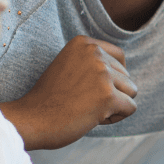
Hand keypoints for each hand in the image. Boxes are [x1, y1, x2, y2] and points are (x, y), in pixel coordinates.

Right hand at [0, 36, 137, 149]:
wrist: (31, 120)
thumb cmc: (50, 99)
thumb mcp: (71, 67)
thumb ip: (94, 62)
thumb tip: (125, 70)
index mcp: (84, 43)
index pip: (120, 58)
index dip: (110, 78)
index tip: (86, 86)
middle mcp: (94, 53)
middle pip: (127, 76)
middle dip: (110, 93)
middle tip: (81, 100)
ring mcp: (101, 73)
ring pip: (131, 91)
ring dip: (114, 105)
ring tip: (86, 107)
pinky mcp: (108, 96)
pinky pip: (130, 108)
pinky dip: (115, 117)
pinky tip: (91, 118)